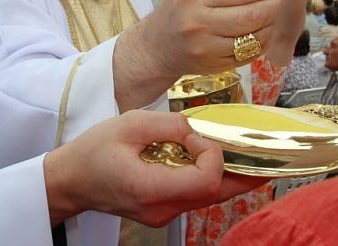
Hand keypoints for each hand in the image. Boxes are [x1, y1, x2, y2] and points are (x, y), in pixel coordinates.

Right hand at [44, 110, 268, 226]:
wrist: (70, 181)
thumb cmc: (93, 151)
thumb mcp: (129, 124)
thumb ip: (169, 125)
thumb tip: (198, 129)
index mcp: (151, 188)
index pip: (205, 179)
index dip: (212, 153)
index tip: (196, 134)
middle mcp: (162, 208)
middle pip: (217, 195)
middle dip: (245, 174)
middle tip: (267, 156)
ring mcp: (163, 213)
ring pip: (209, 198)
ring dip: (228, 175)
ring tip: (241, 153)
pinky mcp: (163, 209)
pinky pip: (195, 196)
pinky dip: (208, 177)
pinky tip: (211, 159)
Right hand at [124, 0, 283, 75]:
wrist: (156, 46)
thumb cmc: (182, 9)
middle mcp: (199, 21)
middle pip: (255, 13)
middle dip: (275, 1)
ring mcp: (206, 47)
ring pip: (257, 35)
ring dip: (272, 22)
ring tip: (268, 12)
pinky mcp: (214, 66)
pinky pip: (252, 53)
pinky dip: (263, 41)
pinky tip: (259, 31)